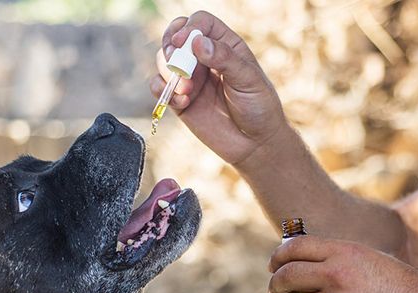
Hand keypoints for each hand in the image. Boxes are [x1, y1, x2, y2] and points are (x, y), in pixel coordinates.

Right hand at [150, 11, 290, 164]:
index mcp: (225, 46)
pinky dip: (162, 91)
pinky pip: (159, 86)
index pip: (201, 23)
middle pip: (176, 37)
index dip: (189, 27)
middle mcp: (205, 58)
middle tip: (175, 62)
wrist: (254, 144)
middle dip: (171, 47)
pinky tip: (181, 102)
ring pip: (164, 60)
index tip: (183, 43)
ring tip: (186, 90)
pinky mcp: (180, 99)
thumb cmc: (259, 108)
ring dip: (168, 72)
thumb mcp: (248, 80)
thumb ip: (225, 59)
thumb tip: (197, 42)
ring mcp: (190, 78)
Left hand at [268, 236, 417, 292]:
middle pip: (286, 276)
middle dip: (275, 284)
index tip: (274, 265)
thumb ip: (341, 260)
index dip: (279, 257)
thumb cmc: (406, 290)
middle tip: (274, 290)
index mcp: (345, 252)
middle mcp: (336, 275)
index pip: (295, 248)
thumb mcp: (373, 261)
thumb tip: (306, 264)